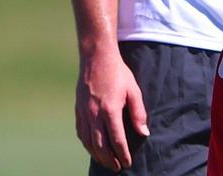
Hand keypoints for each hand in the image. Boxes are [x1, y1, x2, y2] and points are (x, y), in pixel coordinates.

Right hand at [76, 47, 148, 171]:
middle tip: (117, 168)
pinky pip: (81, 132)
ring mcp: (83, 112)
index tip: (127, 162)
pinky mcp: (78, 109)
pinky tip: (92, 147)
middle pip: (100, 145)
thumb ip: (138, 113)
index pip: (116, 139)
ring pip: (88, 141)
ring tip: (106, 161)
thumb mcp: (134, 90)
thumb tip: (144, 133)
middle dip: (109, 159)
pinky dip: (86, 143)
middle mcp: (94, 114)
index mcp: (110, 110)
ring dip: (97, 155)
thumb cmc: (118, 73)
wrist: (96, 58)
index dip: (122, 153)